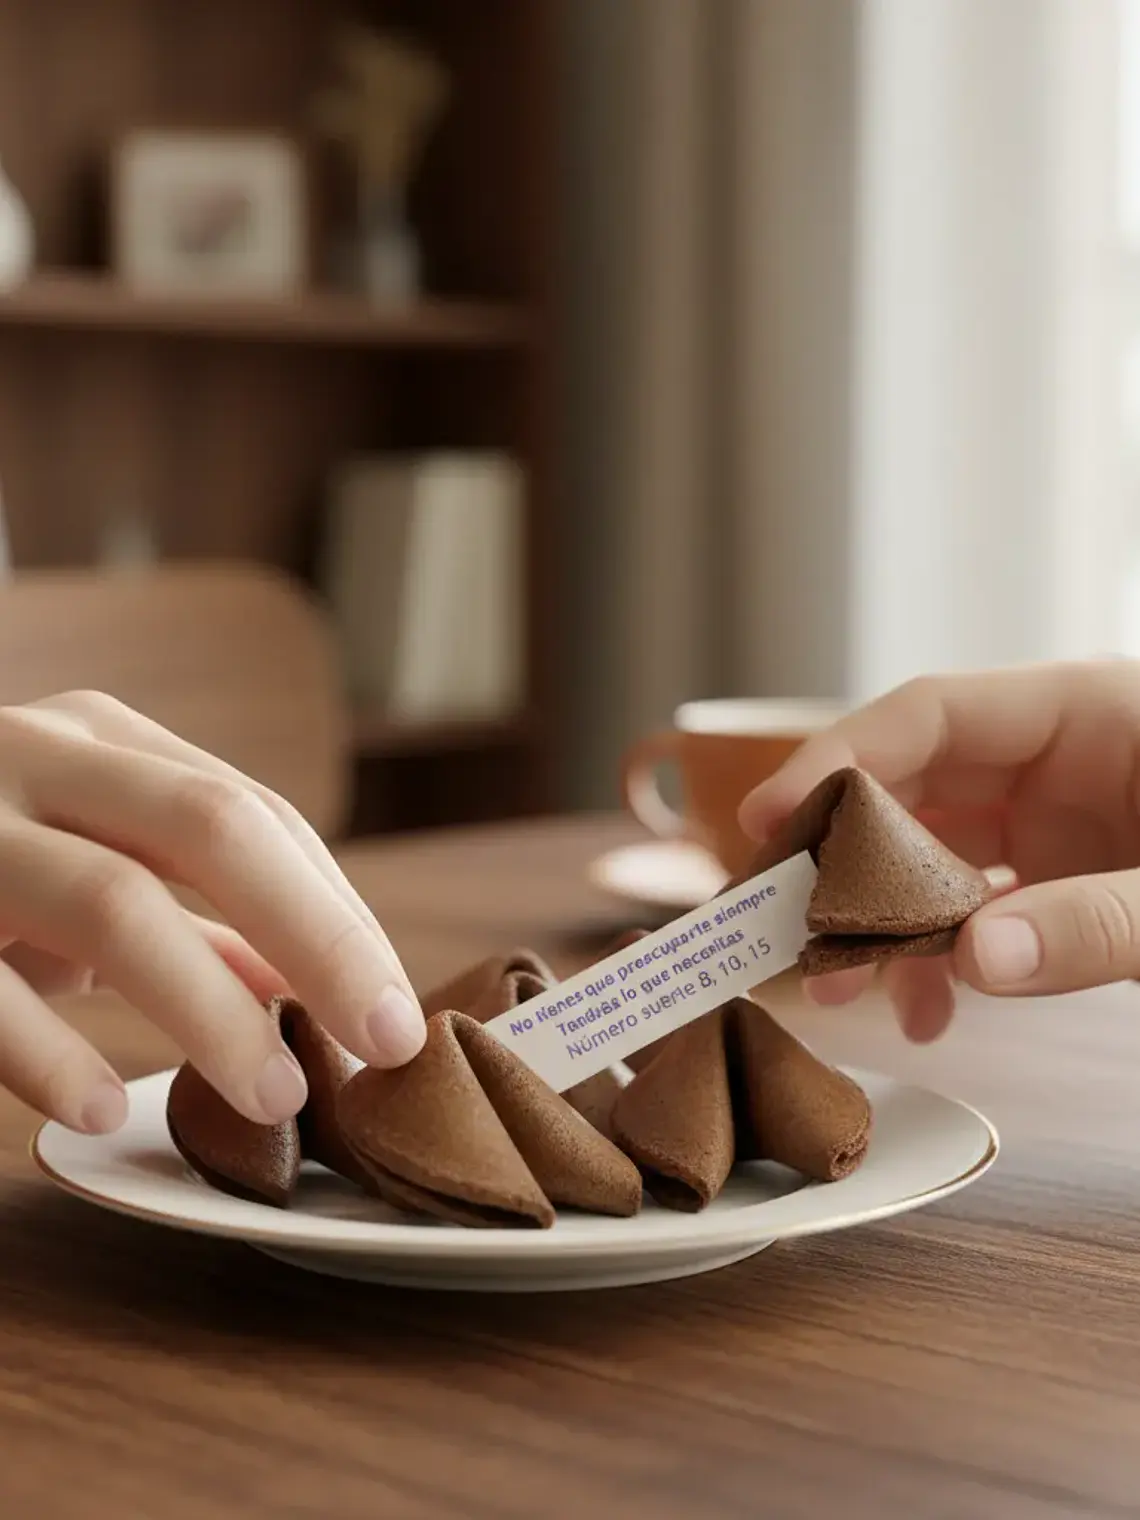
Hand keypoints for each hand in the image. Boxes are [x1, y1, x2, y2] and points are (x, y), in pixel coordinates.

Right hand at [0, 691, 423, 1133]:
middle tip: (385, 1040)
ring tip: (273, 1096)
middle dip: (319, 936)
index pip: (257, 817)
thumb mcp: (75, 859)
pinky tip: (96, 1111)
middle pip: (214, 828)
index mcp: (100, 742)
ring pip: (111, 899)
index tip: (394, 1010)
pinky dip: (44, 1050)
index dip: (338, 914)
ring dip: (207, 1005)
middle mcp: (36, 756)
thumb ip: (187, 911)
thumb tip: (310, 981)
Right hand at [739, 662, 1139, 1040]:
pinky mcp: (1062, 876)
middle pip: (910, 787)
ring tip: (836, 987)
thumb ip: (1097, 922)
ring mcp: (1056, 819)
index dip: (838, 757)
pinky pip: (975, 909)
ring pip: (930, 855)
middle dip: (842, 856)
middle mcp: (1055, 759)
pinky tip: (926, 1011)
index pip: (930, 713)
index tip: (767, 818)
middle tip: (775, 917)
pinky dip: (941, 960)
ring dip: (878, 921)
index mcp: (1087, 712)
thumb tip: (976, 958)